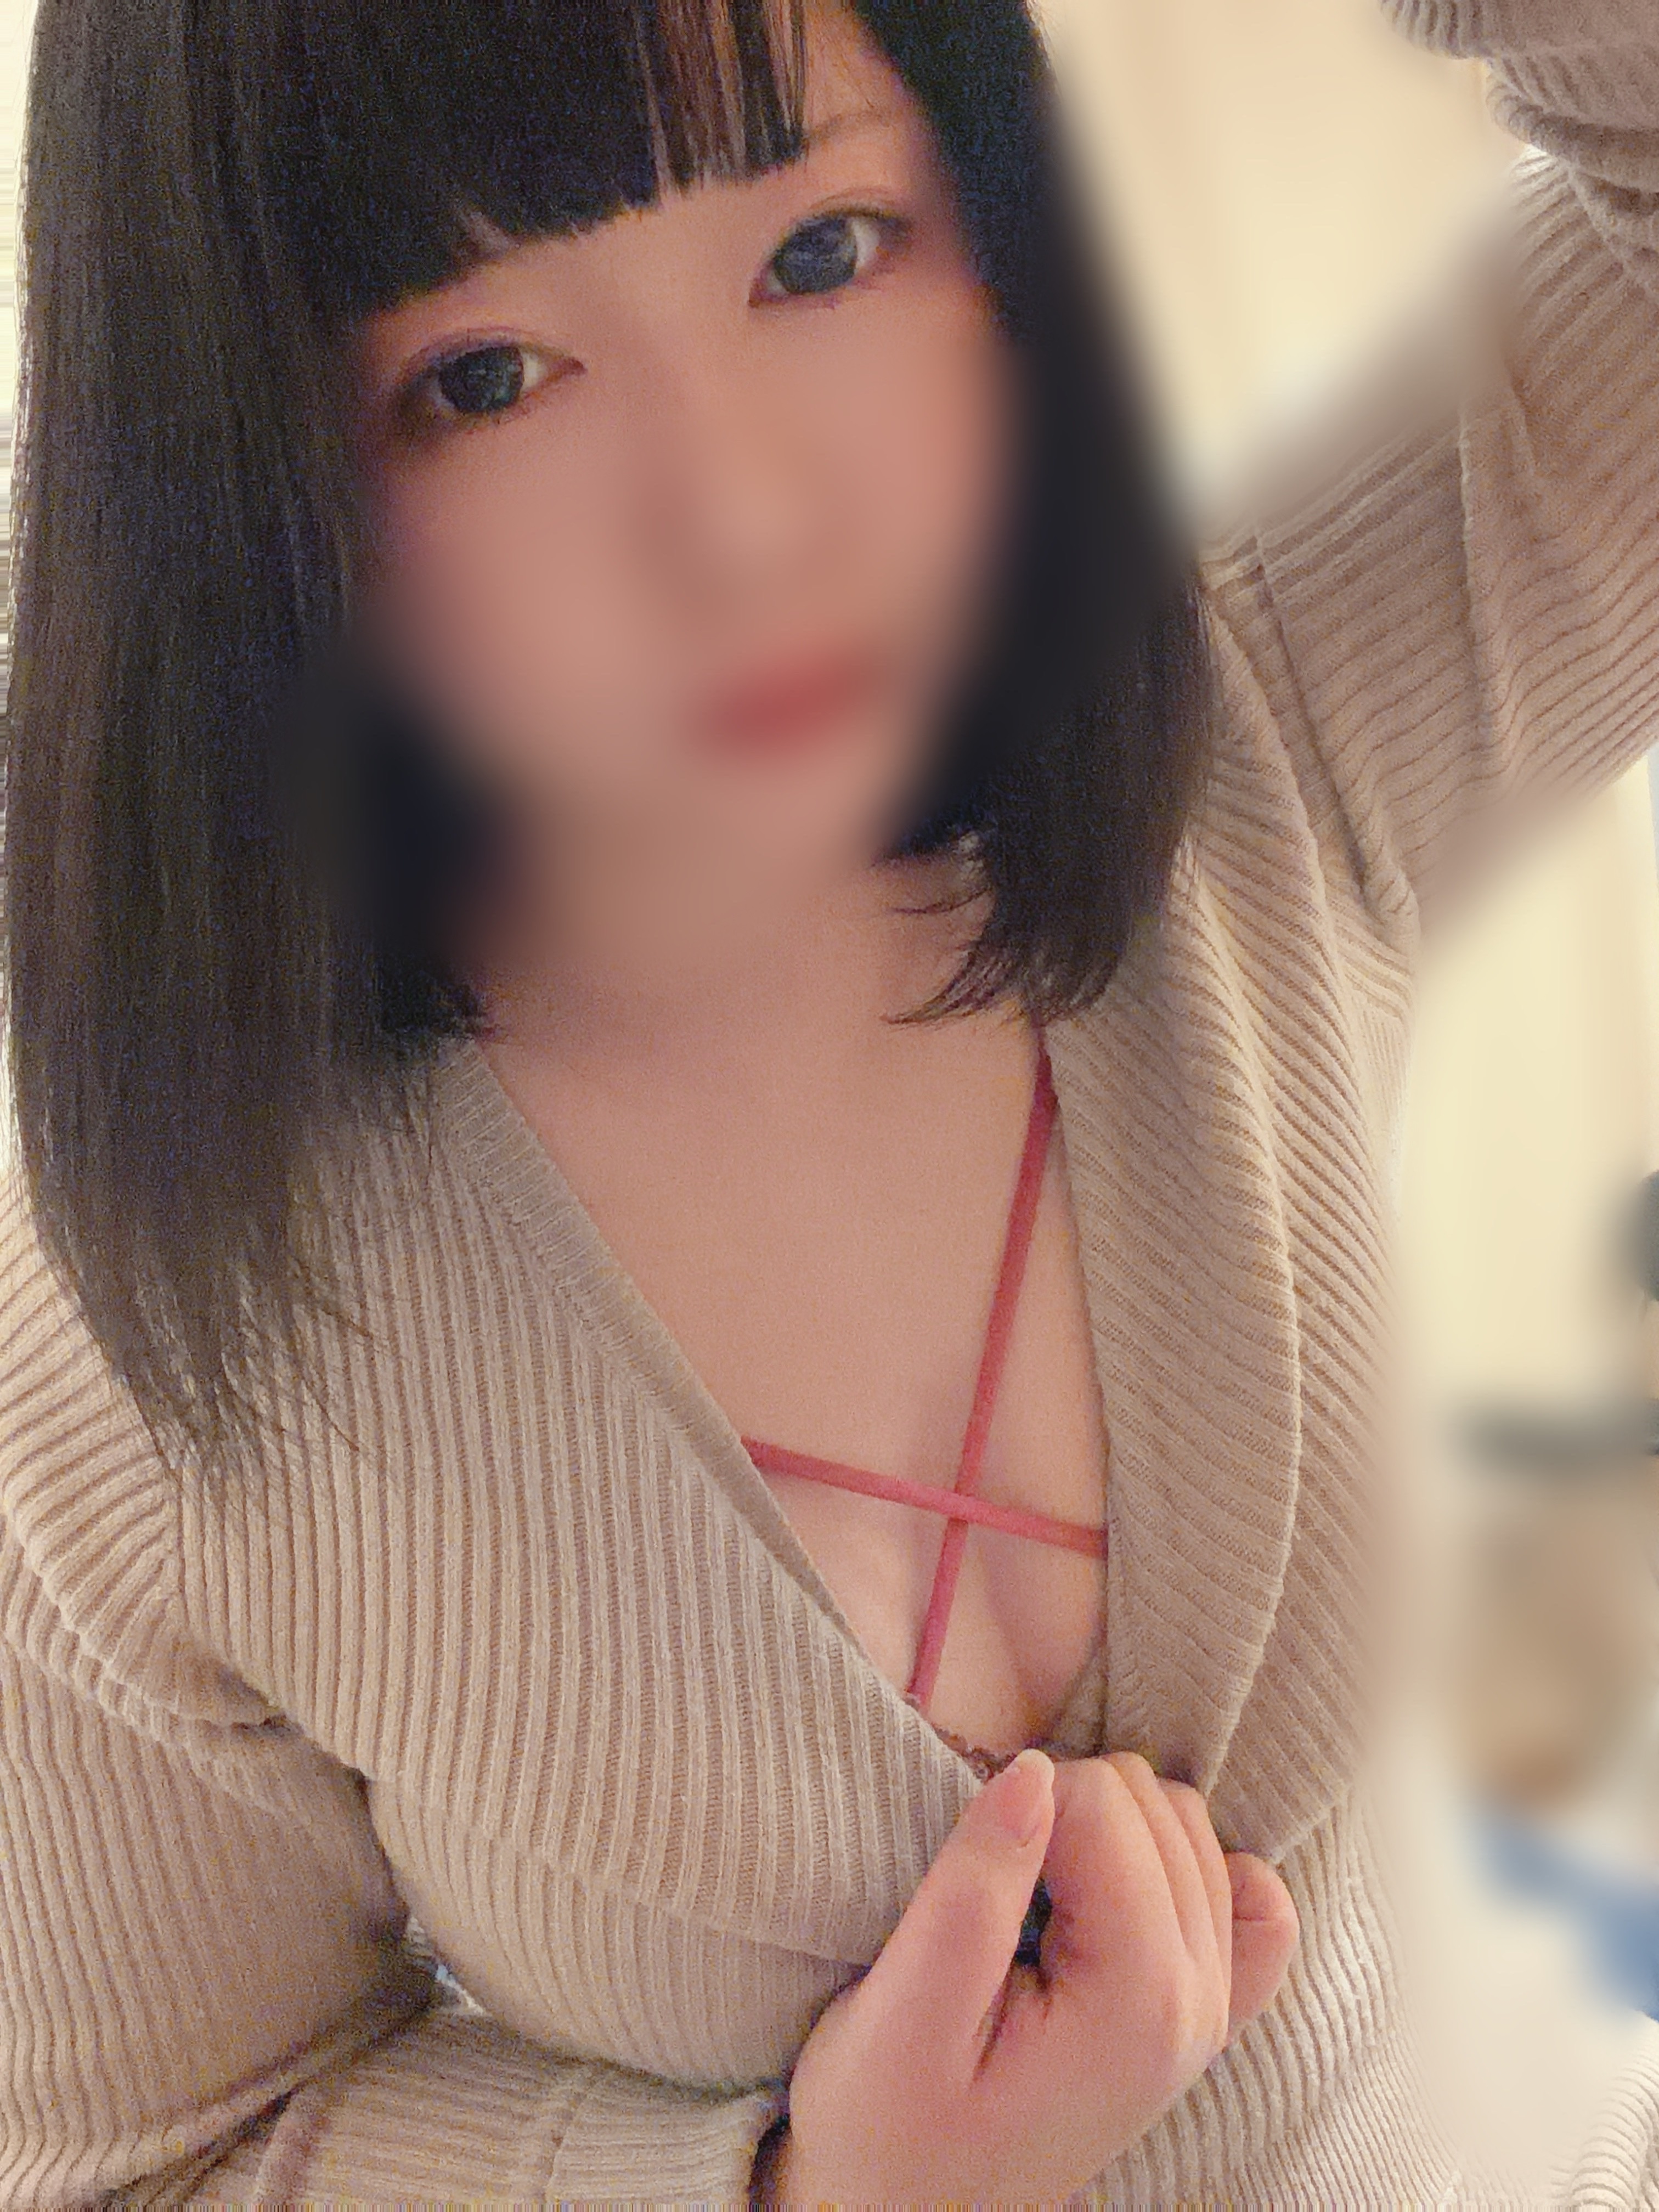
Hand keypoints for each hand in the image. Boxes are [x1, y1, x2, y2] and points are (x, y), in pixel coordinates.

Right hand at [760, 1749, 1298, 2204]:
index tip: (968, 1874)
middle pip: (1152, 1804)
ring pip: (1186, 1826)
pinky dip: (1185, 1866)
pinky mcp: (1200, 2016)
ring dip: (1105, 1827)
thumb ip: (973, 1888)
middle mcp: (1198, 2004)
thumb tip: (1033, 1769)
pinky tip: (1116, 1887)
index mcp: (1138, 2004)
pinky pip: (1244, 1899)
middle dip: (1063, 1809)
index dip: (1017, 1805)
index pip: (1102, 1802)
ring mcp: (1210, 2012)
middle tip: (991, 1883)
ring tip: (1029, 1889)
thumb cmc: (886, 2128)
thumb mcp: (903, 2013)